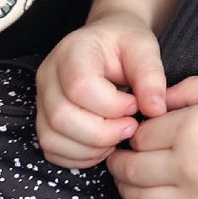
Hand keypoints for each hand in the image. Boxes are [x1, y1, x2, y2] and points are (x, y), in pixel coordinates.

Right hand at [36, 11, 167, 168]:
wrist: (108, 41)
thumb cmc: (125, 42)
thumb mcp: (144, 48)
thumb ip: (151, 77)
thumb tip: (155, 111)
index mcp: (72, 51)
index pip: (80, 88)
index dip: (112, 106)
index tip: (135, 105)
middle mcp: (48, 75)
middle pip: (62, 117)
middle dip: (102, 133)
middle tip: (130, 127)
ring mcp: (42, 99)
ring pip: (53, 138)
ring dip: (91, 148)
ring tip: (118, 136)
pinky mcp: (43, 119)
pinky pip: (52, 150)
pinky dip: (79, 157)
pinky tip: (103, 145)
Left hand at [107, 76, 197, 198]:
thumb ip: (189, 90)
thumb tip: (157, 101)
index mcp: (192, 129)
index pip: (139, 135)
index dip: (134, 128)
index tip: (138, 125)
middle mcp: (188, 168)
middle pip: (131, 170)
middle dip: (121, 160)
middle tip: (124, 150)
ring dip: (128, 188)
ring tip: (134, 173)